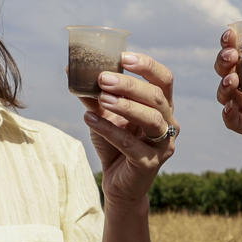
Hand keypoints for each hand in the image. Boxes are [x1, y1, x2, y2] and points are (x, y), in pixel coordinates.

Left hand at [83, 52, 176, 206]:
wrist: (118, 184)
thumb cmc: (115, 144)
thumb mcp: (105, 115)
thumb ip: (95, 95)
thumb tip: (72, 69)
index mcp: (162, 106)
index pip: (164, 79)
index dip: (148, 66)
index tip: (124, 57)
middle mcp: (169, 123)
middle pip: (156, 97)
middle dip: (130, 85)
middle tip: (104, 78)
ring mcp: (163, 144)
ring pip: (151, 118)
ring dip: (125, 105)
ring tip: (101, 99)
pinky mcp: (150, 163)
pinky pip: (131, 144)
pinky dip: (109, 130)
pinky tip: (89, 119)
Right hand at [213, 30, 241, 167]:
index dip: (233, 42)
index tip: (230, 33)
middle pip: (229, 71)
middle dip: (224, 61)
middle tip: (231, 55)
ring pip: (227, 95)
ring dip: (224, 85)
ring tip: (232, 79)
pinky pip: (234, 121)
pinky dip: (228, 114)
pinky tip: (229, 106)